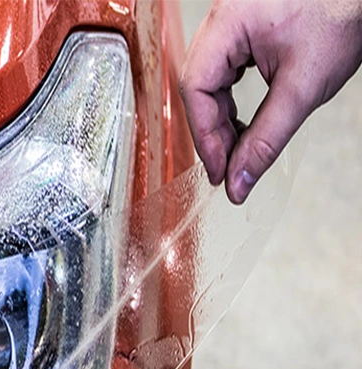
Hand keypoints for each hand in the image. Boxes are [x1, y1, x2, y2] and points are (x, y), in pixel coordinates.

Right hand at [180, 0, 361, 202]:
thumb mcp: (303, 87)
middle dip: (213, 131)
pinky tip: (241, 120)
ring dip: (221, 118)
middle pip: (200, 86)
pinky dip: (231, 100)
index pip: (197, 88)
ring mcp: (232, 20)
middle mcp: (223, 17)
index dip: (205, 136)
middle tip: (229, 167)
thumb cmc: (343, 12)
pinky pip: (224, 70)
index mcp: (228, 21)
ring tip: (237, 148)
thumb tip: (239, 180)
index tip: (220, 171)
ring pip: (210, 81)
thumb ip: (266, 139)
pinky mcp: (243, 25)